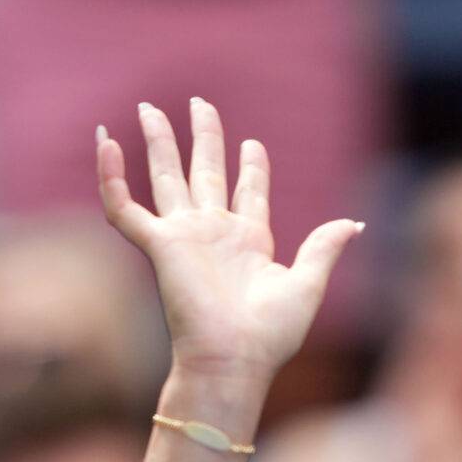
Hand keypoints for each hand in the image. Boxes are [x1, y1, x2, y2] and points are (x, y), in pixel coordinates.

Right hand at [98, 99, 361, 384]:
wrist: (234, 359)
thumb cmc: (271, 335)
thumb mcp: (308, 284)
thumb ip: (325, 247)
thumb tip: (356, 224)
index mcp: (250, 242)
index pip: (248, 192)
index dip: (252, 167)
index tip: (252, 144)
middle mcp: (215, 234)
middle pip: (205, 173)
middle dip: (203, 137)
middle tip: (200, 102)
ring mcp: (184, 237)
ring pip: (166, 177)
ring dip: (159, 142)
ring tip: (149, 107)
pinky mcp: (159, 246)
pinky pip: (124, 207)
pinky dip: (110, 177)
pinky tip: (105, 140)